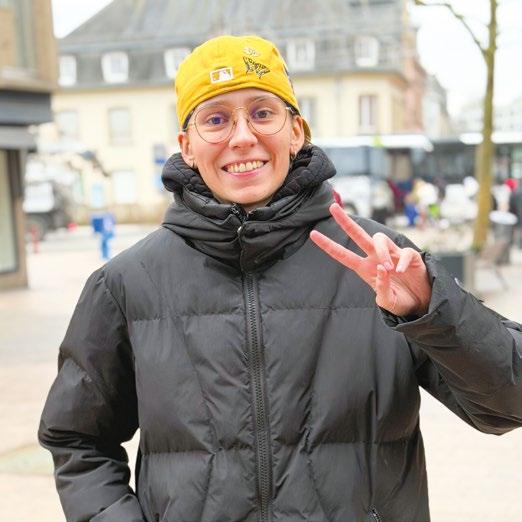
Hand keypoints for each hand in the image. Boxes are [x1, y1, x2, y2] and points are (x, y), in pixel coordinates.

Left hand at [310, 203, 430, 316]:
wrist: (422, 304)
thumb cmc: (401, 301)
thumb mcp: (387, 302)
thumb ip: (381, 288)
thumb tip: (381, 269)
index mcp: (365, 268)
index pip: (343, 255)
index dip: (328, 245)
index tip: (313, 234)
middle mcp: (376, 258)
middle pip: (358, 235)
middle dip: (345, 221)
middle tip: (332, 207)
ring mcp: (393, 255)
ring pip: (380, 239)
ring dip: (382, 251)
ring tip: (387, 267)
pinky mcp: (410, 257)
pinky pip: (404, 252)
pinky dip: (401, 260)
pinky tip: (399, 270)